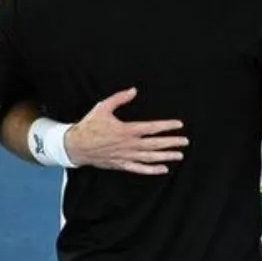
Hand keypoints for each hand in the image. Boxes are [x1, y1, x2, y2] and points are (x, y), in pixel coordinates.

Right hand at [66, 87, 188, 174]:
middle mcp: (129, 144)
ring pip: (150, 158)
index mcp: (126, 130)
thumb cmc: (89, 126)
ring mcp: (126, 156)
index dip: (166, 126)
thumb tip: (133, 90)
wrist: (76, 146)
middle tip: (185, 141)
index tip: (179, 124)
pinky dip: (152, 170)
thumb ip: (119, 98)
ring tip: (179, 155)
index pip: (151, 128)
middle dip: (171, 142)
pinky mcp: (121, 165)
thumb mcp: (102, 107)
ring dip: (165, 156)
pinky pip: (139, 169)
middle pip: (154, 144)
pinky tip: (163, 169)